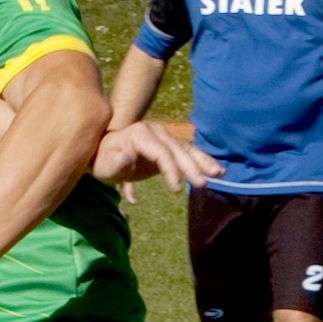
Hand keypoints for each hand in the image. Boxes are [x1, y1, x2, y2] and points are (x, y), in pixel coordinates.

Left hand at [95, 119, 222, 200]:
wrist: (103, 154)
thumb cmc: (102, 162)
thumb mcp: (104, 166)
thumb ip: (114, 164)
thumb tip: (127, 157)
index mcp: (141, 134)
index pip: (161, 152)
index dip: (171, 170)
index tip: (176, 189)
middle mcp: (156, 132)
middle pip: (178, 150)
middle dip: (192, 168)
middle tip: (202, 185)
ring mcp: (164, 138)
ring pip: (187, 150)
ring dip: (203, 162)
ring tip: (219, 174)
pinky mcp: (168, 147)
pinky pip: (188, 154)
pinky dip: (202, 162)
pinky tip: (217, 171)